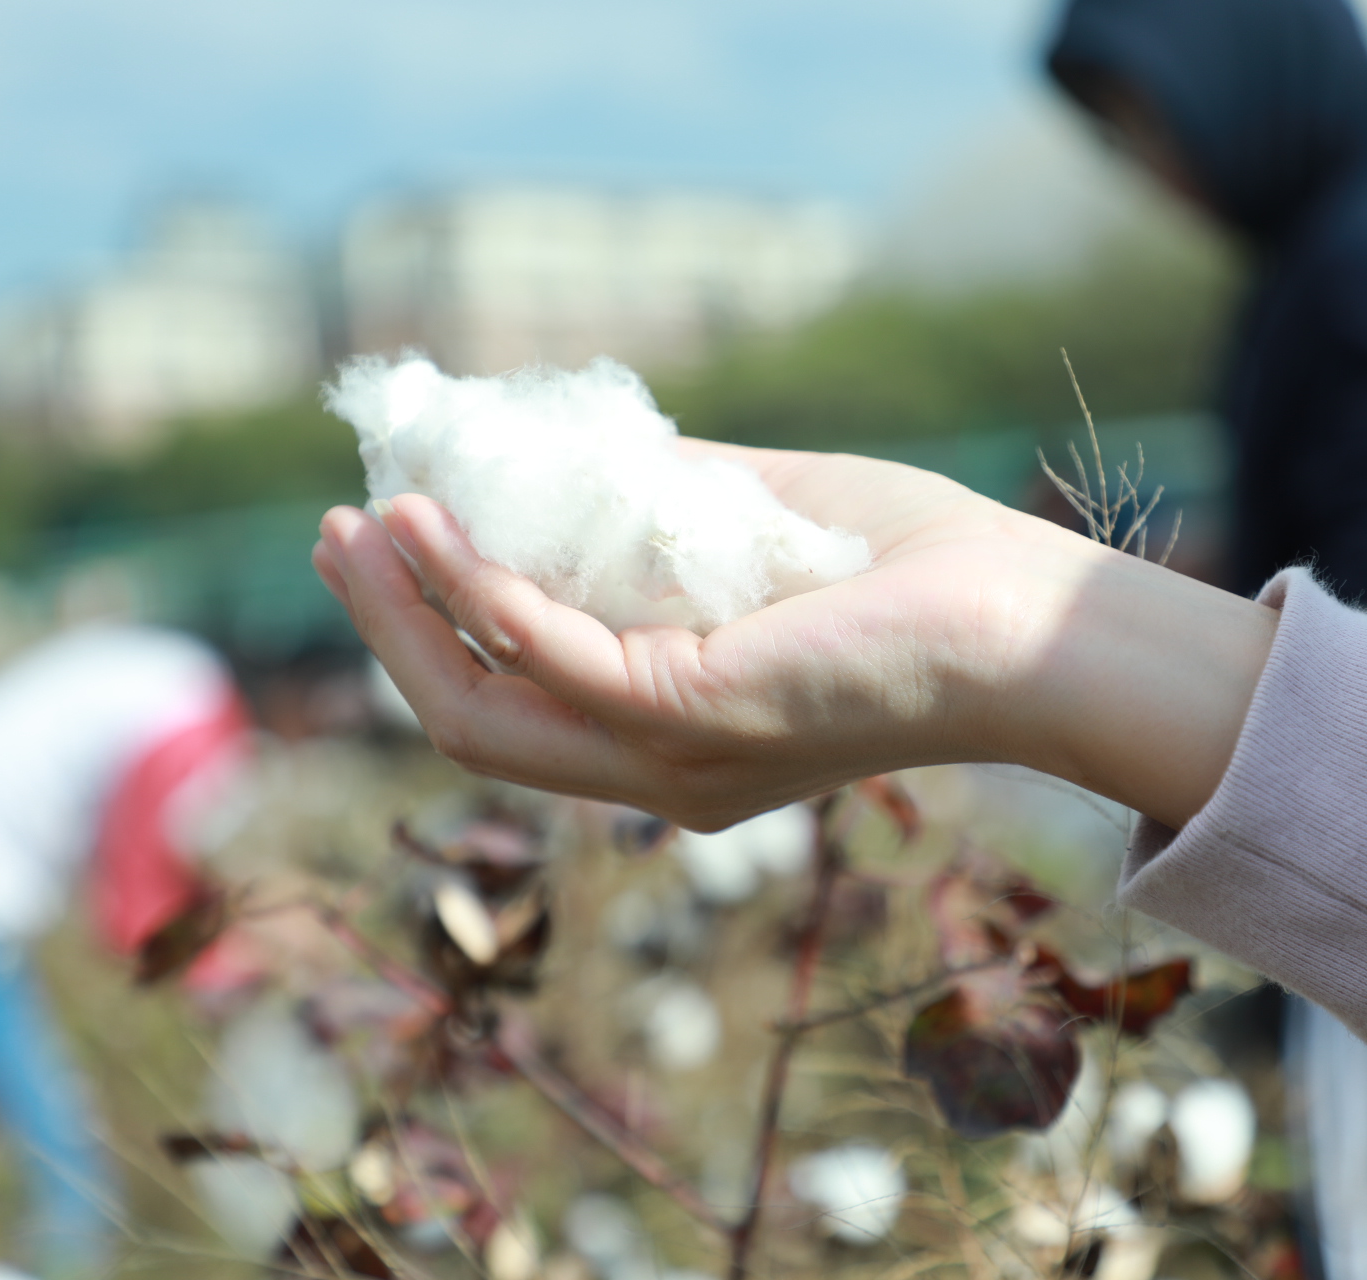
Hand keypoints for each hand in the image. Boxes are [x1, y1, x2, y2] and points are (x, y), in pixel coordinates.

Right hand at [313, 441, 1274, 829]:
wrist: (1024, 620)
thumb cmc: (910, 572)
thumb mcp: (754, 531)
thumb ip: (661, 510)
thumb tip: (570, 451)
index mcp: (671, 743)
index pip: (518, 708)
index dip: (436, 634)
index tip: (390, 542)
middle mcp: (658, 775)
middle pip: (472, 720)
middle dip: (391, 631)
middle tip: (341, 534)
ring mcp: (672, 761)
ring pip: (482, 711)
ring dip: (405, 616)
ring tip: (362, 523)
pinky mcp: (694, 718)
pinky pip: (548, 656)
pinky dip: (476, 588)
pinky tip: (436, 522)